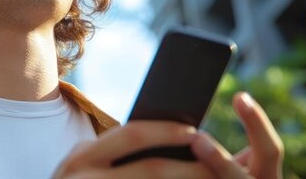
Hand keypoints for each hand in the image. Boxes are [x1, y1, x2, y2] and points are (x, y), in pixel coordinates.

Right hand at [52, 91, 282, 177]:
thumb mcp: (86, 168)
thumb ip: (114, 154)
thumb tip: (174, 137)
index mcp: (83, 157)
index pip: (132, 134)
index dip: (167, 131)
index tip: (196, 131)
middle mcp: (84, 177)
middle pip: (150, 170)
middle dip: (191, 168)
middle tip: (223, 165)